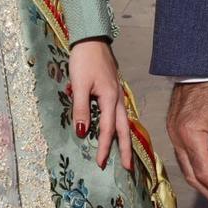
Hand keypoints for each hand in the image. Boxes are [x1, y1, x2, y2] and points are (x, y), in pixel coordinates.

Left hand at [68, 39, 131, 171]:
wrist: (91, 39)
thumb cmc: (84, 60)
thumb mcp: (79, 85)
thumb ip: (81, 109)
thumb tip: (81, 132)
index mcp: (110, 98)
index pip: (107, 129)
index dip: (103, 147)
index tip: (100, 164)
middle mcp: (118, 98)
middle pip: (124, 129)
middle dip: (125, 149)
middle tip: (127, 168)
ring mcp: (117, 94)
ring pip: (124, 122)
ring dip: (125, 139)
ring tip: (126, 154)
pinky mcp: (113, 90)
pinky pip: (120, 113)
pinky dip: (121, 126)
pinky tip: (118, 130)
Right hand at [166, 80, 207, 207]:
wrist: (199, 64)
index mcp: (189, 136)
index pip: (206, 173)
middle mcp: (177, 139)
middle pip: (194, 176)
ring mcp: (174, 134)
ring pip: (188, 168)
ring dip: (206, 183)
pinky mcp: (176, 129)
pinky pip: (187, 156)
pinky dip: (202, 167)